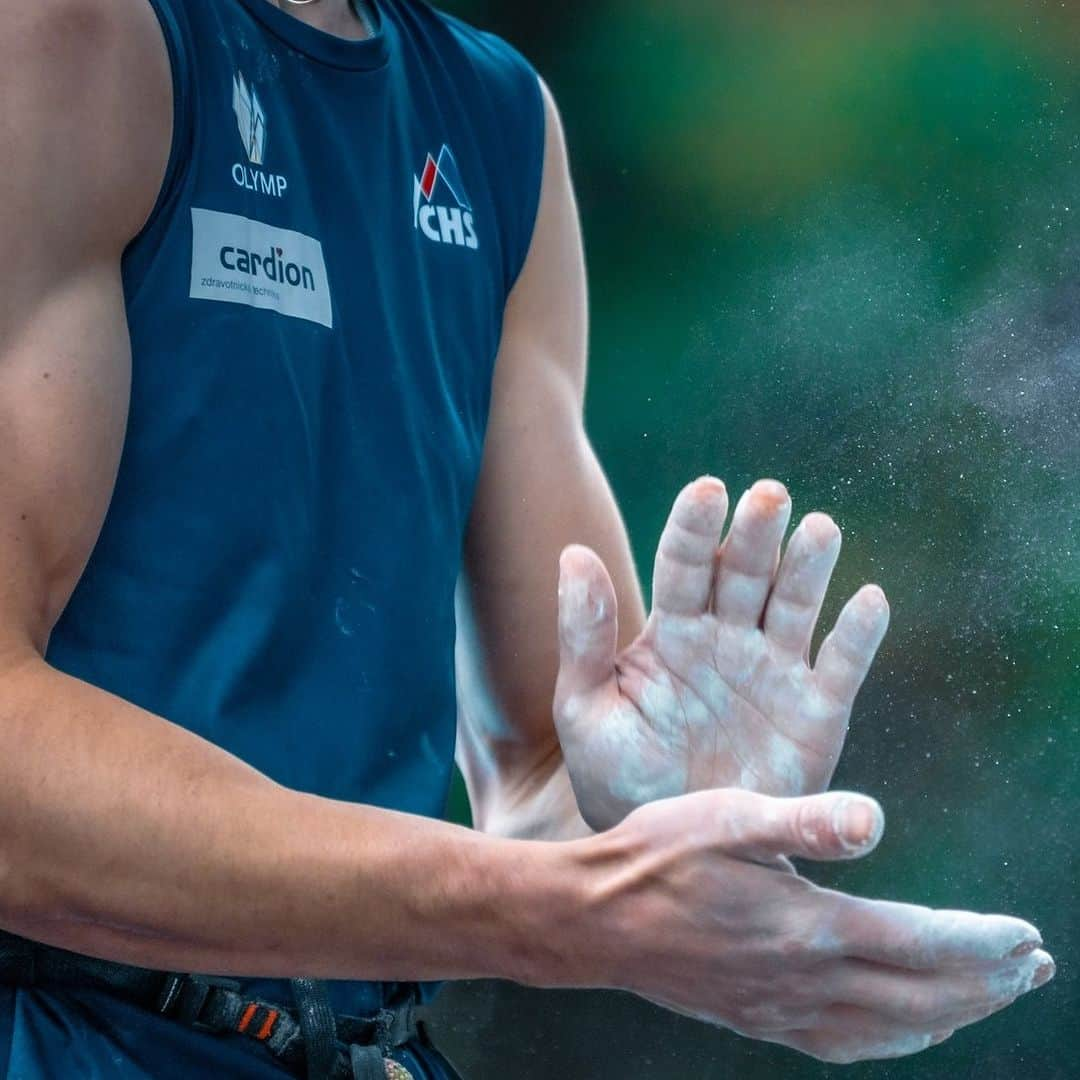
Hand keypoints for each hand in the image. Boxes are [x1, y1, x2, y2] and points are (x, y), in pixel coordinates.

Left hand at [555, 476, 886, 829]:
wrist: (671, 851)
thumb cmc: (618, 775)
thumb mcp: (585, 708)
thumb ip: (583, 635)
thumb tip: (574, 552)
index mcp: (672, 629)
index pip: (684, 563)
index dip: (695, 526)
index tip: (707, 490)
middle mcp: (728, 637)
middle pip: (745, 572)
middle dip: (756, 533)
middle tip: (768, 497)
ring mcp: (774, 670)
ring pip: (796, 604)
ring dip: (809, 566)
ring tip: (819, 530)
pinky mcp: (817, 712)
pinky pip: (841, 666)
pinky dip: (858, 635)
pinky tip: (869, 600)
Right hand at [583, 788, 1053, 1062]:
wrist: (596, 918)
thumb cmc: (658, 855)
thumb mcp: (728, 817)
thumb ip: (806, 820)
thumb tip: (877, 819)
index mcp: (808, 923)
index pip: (923, 943)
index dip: (983, 944)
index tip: (1028, 936)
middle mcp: (806, 978)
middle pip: (923, 995)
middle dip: (989, 984)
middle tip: (1036, 968)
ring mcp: (784, 1008)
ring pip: (894, 1028)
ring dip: (955, 1014)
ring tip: (993, 997)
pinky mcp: (761, 1020)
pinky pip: (848, 1045)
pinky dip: (898, 1040)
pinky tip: (907, 1029)